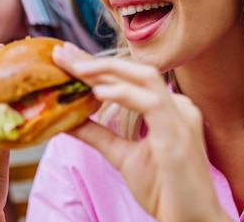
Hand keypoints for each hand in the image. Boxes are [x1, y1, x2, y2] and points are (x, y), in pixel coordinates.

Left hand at [52, 42, 231, 221]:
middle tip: (62, 54)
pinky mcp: (178, 136)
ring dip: (108, 70)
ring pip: (145, 78)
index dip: (96, 66)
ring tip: (76, 69)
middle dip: (97, 61)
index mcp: (168, 108)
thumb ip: (97, 135)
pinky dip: (123, 95)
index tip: (66, 57)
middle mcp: (177, 106)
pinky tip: (98, 93)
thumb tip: (66, 120)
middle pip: (135, 70)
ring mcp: (181, 118)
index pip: (128, 78)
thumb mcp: (122, 156)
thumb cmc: (165, 189)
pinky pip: (151, 104)